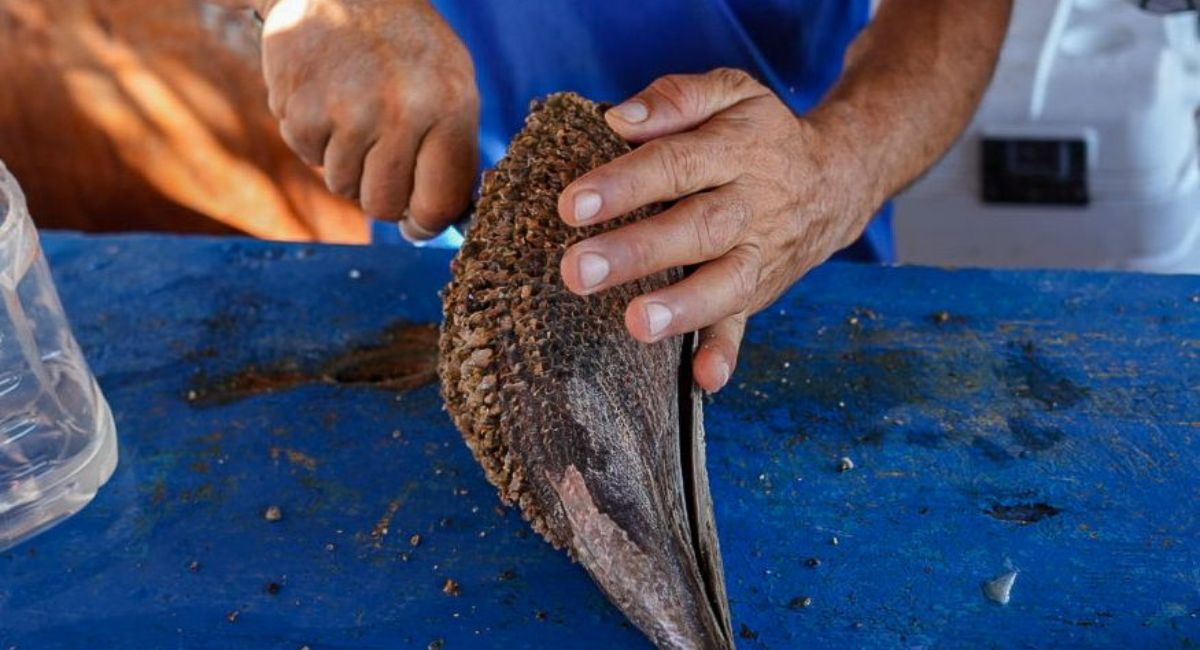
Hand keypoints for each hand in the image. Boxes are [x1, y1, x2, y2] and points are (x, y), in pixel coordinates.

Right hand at [259, 0, 478, 238]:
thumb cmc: (406, 45)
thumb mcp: (450, 82)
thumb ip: (452, 149)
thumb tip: (441, 221)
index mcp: (450, 106)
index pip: (438, 203)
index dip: (425, 224)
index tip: (417, 224)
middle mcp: (402, 112)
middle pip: (385, 206)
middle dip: (381, 196)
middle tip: (380, 162)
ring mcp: (349, 112)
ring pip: (344, 185)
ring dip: (347, 162)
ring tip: (355, 112)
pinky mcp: (301, 109)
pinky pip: (310, 157)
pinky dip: (316, 137)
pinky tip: (326, 96)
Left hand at [557, 69, 879, 392]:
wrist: (837, 180)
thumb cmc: (759, 135)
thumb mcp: (731, 94)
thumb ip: (677, 99)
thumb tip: (618, 121)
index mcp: (736, 150)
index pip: (675, 164)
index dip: (624, 184)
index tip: (572, 205)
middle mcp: (751, 205)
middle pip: (696, 228)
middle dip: (638, 252)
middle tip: (578, 271)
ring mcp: (759, 254)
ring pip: (725, 282)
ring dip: (682, 307)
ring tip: (636, 323)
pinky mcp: (760, 292)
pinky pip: (746, 323)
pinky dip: (726, 352)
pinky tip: (704, 379)